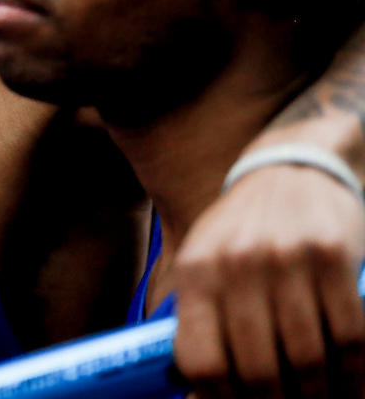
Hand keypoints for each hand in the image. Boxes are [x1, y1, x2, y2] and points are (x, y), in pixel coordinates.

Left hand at [173, 165, 364, 397]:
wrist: (293, 168)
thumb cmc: (244, 229)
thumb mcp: (205, 262)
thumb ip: (200, 319)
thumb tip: (195, 390)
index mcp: (197, 272)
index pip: (201, 358)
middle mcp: (236, 264)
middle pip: (258, 368)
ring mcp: (286, 259)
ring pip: (308, 359)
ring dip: (319, 396)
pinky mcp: (333, 257)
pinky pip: (350, 336)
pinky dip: (355, 375)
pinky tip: (351, 386)